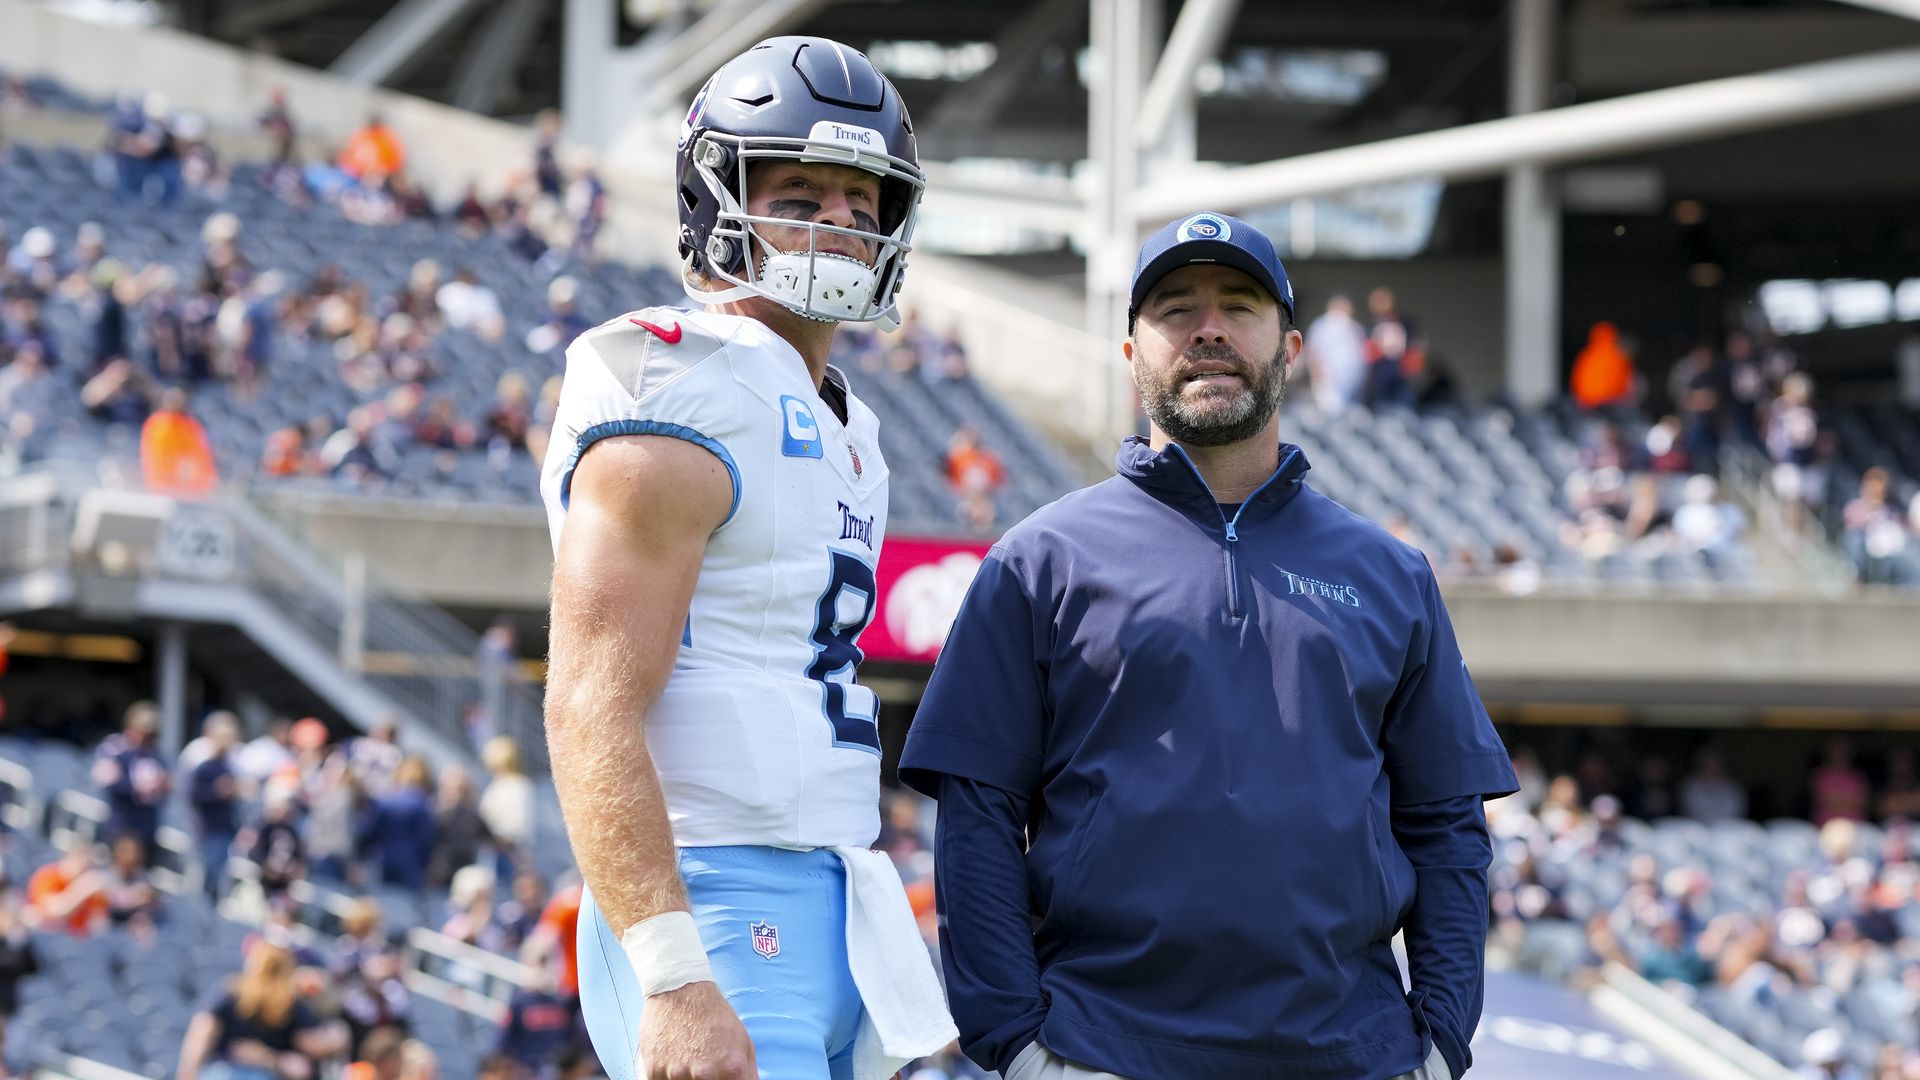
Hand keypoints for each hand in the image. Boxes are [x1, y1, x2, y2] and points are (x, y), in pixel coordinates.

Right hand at [637, 980, 755, 1079]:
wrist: (680, 991)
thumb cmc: (712, 1014)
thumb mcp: (743, 1042)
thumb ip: (747, 1074)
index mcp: (731, 1067)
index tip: (724, 1078)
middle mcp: (704, 1074)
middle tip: (703, 1064)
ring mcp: (677, 1074)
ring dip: (687, 1079)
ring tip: (689, 1059)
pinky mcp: (655, 1072)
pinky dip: (669, 1077)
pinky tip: (674, 1059)